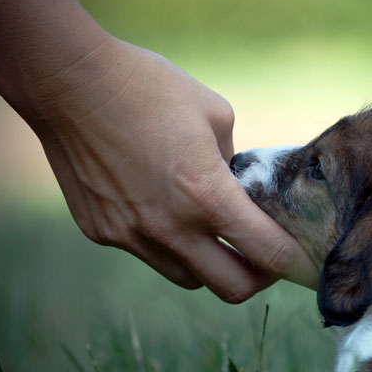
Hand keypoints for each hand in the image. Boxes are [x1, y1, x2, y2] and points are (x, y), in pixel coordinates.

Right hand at [25, 36, 318, 300]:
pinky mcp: (102, 233)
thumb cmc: (150, 87)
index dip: (293, 262)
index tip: (301, 257)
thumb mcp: (216, 115)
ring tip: (212, 232)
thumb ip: (235, 162)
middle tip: (261, 256)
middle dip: (256, 278)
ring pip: (188, 276)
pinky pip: (148, 254)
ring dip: (210, 264)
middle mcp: (170, 227)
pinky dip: (166, 243)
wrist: (69, 82)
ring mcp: (132, 236)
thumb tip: (238, 186)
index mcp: (207, 195)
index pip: (267, 252)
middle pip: (232, 288)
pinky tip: (161, 207)